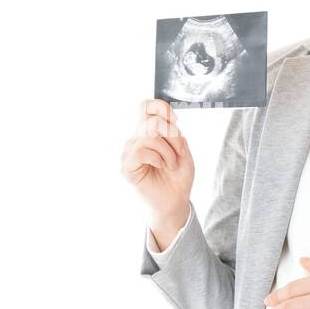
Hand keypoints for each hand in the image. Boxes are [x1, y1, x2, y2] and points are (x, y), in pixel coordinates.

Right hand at [122, 98, 193, 220]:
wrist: (175, 202)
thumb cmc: (178, 177)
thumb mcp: (183, 150)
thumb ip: (174, 133)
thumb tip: (165, 122)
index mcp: (149, 133)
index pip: (145, 107)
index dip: (160, 107)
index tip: (176, 121)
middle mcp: (136, 140)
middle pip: (151, 121)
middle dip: (173, 136)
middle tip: (179, 154)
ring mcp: (129, 152)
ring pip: (149, 136)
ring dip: (167, 152)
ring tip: (171, 165)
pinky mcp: (126, 166)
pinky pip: (140, 151)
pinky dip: (157, 158)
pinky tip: (160, 167)